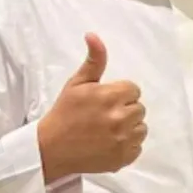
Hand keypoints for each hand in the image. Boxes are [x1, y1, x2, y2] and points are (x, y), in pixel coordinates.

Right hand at [38, 33, 147, 181]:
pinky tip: (109, 143)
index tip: (105, 101)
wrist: (51, 148)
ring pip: (141, 127)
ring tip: (107, 130)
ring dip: (129, 127)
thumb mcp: (77, 83)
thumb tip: (93, 35)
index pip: (133, 90)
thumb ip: (94, 60)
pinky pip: (138, 146)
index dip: (120, 94)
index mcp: (111, 96)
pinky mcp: (124, 157)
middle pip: (139, 108)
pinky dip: (127, 145)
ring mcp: (123, 139)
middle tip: (104, 116)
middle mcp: (120, 117)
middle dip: (125, 109)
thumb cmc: (64, 113)